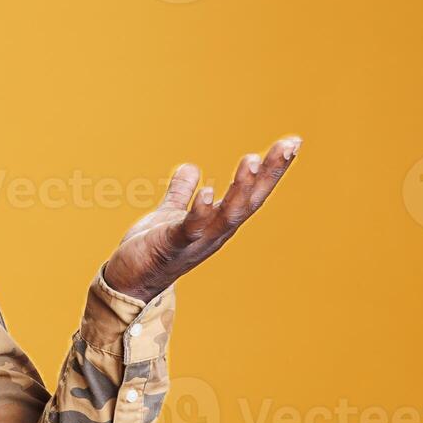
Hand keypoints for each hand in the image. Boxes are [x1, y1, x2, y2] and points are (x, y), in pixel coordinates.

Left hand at [102, 136, 301, 301]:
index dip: (273, 169)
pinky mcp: (171, 247)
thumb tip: (191, 167)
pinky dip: (200, 211)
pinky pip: (189, 229)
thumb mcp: (170, 214)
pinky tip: (206, 191)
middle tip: (289, 144)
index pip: (251, 193)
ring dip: (241, 189)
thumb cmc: (153, 250)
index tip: (293, 141)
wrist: (128, 282)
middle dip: (270, 173)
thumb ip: (181, 193)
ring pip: (227, 214)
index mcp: (218, 222)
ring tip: (252, 160)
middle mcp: (215, 232)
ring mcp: (196, 241)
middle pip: (250, 201)